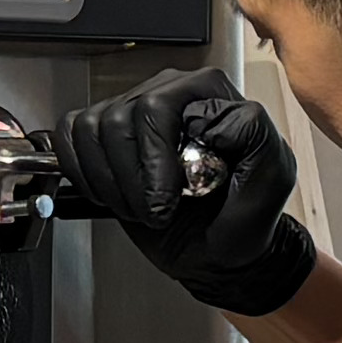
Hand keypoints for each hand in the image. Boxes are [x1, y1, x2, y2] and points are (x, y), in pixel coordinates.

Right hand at [61, 69, 315, 316]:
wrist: (219, 249)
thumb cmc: (243, 215)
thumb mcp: (272, 175)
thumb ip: (254, 132)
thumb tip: (209, 117)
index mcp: (206, 93)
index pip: (156, 105)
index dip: (155, 160)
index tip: (171, 200)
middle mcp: (165, 94)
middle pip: (119, 119)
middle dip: (132, 179)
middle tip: (156, 211)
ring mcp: (130, 111)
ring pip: (91, 130)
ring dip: (110, 183)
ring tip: (139, 207)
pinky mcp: (102, 135)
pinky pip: (69, 137)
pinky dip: (83, 174)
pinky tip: (111, 194)